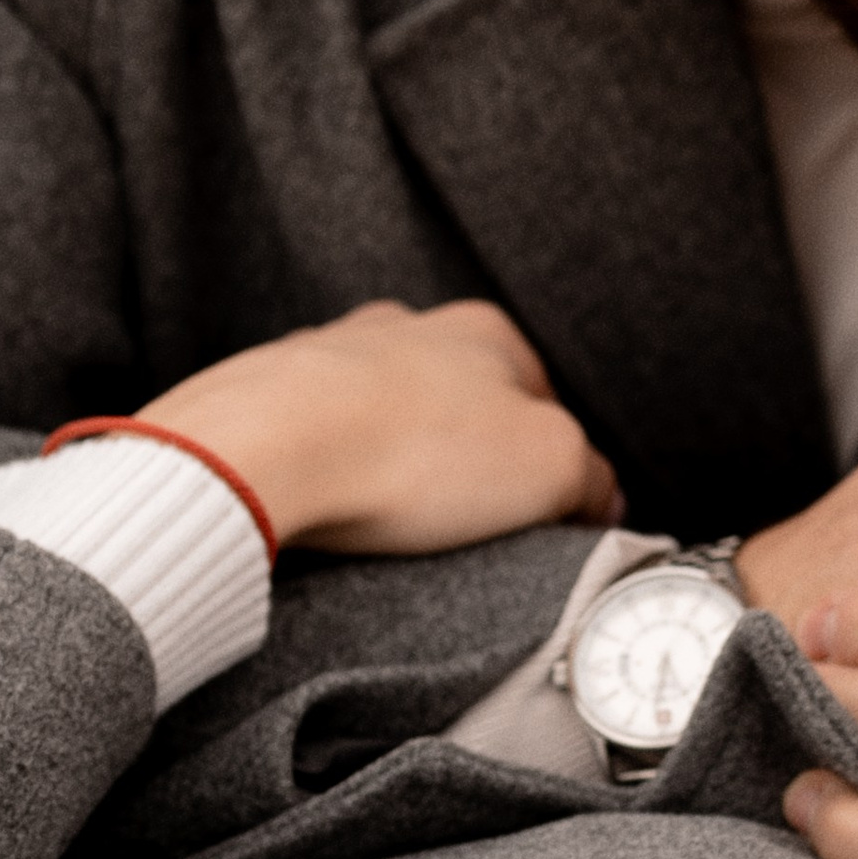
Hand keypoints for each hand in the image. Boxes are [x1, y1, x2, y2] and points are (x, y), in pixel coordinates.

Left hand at [144, 300, 622, 554]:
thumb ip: (590, 477)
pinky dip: (335, 479)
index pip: (546, 402)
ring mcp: (327, 356)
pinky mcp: (263, 398)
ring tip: (398, 531)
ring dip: (398, 471)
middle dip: (472, 465)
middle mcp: (403, 328)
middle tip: (474, 530)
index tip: (549, 518)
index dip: (555, 467)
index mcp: (484, 330)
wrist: (257, 450)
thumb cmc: (408, 449)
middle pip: (464, 407)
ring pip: (386, 422)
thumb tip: (600, 495)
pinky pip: (320, 445)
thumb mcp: (549, 467)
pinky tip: (337, 517)